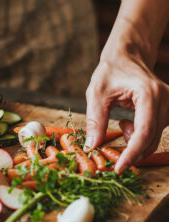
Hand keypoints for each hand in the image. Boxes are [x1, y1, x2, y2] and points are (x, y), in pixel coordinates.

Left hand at [85, 53, 168, 173]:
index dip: (132, 153)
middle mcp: (166, 99)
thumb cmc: (110, 71)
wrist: (125, 57)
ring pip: (153, 138)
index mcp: (149, 93)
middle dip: (130, 150)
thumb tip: (92, 146)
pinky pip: (154, 132)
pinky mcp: (167, 109)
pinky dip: (138, 135)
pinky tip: (126, 121)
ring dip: (133, 140)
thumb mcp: (96, 94)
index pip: (144, 132)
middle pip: (151, 138)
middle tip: (110, 149)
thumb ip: (95, 120)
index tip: (119, 168)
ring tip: (120, 122)